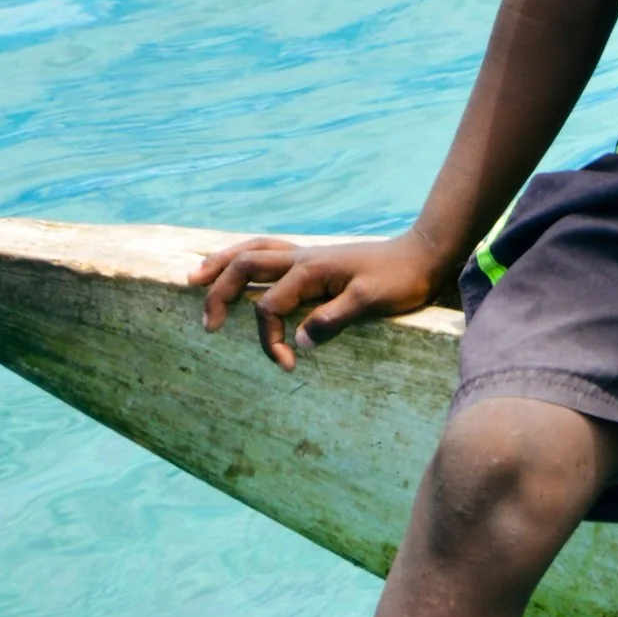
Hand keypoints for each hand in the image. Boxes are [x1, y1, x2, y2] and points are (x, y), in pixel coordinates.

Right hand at [191, 231, 442, 370]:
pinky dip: (244, 256)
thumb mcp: (371, 302)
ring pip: (252, 250)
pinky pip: (267, 251)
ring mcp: (305, 254)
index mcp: (311, 270)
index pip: (270, 305)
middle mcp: (302, 257)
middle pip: (245, 266)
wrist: (422, 255)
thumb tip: (298, 340)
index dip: (270, 338)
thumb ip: (333, 320)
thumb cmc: (400, 280)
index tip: (287, 366)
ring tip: (195, 277)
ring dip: (221, 264)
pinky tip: (236, 265)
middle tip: (206, 325)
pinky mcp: (312, 258)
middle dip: (219, 293)